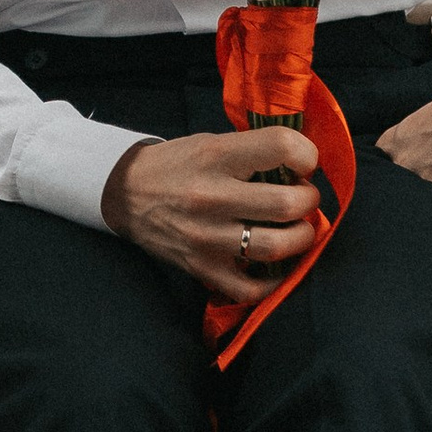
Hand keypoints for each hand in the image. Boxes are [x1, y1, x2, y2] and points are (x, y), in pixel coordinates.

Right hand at [101, 128, 325, 305]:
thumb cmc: (174, 165)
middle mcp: (212, 196)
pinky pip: (251, 288)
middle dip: (309, 200)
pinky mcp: (201, 268)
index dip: (306, 155)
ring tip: (296, 229)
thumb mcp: (209, 143)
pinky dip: (273, 281)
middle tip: (303, 198)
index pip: (280, 147)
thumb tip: (303, 165)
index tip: (303, 164)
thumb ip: (252, 151)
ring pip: (276, 247)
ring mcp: (207, 237)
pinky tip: (276, 265)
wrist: (123, 194)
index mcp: (216, 157)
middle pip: (287, 204)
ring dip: (301, 238)